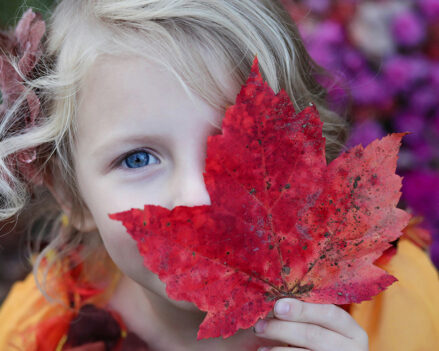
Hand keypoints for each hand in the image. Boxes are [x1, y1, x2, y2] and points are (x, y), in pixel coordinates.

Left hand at [253, 298, 368, 350]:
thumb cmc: (321, 339)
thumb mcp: (323, 326)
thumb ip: (308, 312)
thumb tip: (279, 299)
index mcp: (353, 331)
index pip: (330, 314)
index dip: (303, 309)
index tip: (278, 306)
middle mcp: (352, 349)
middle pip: (314, 335)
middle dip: (283, 328)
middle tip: (259, 326)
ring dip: (277, 347)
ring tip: (259, 339)